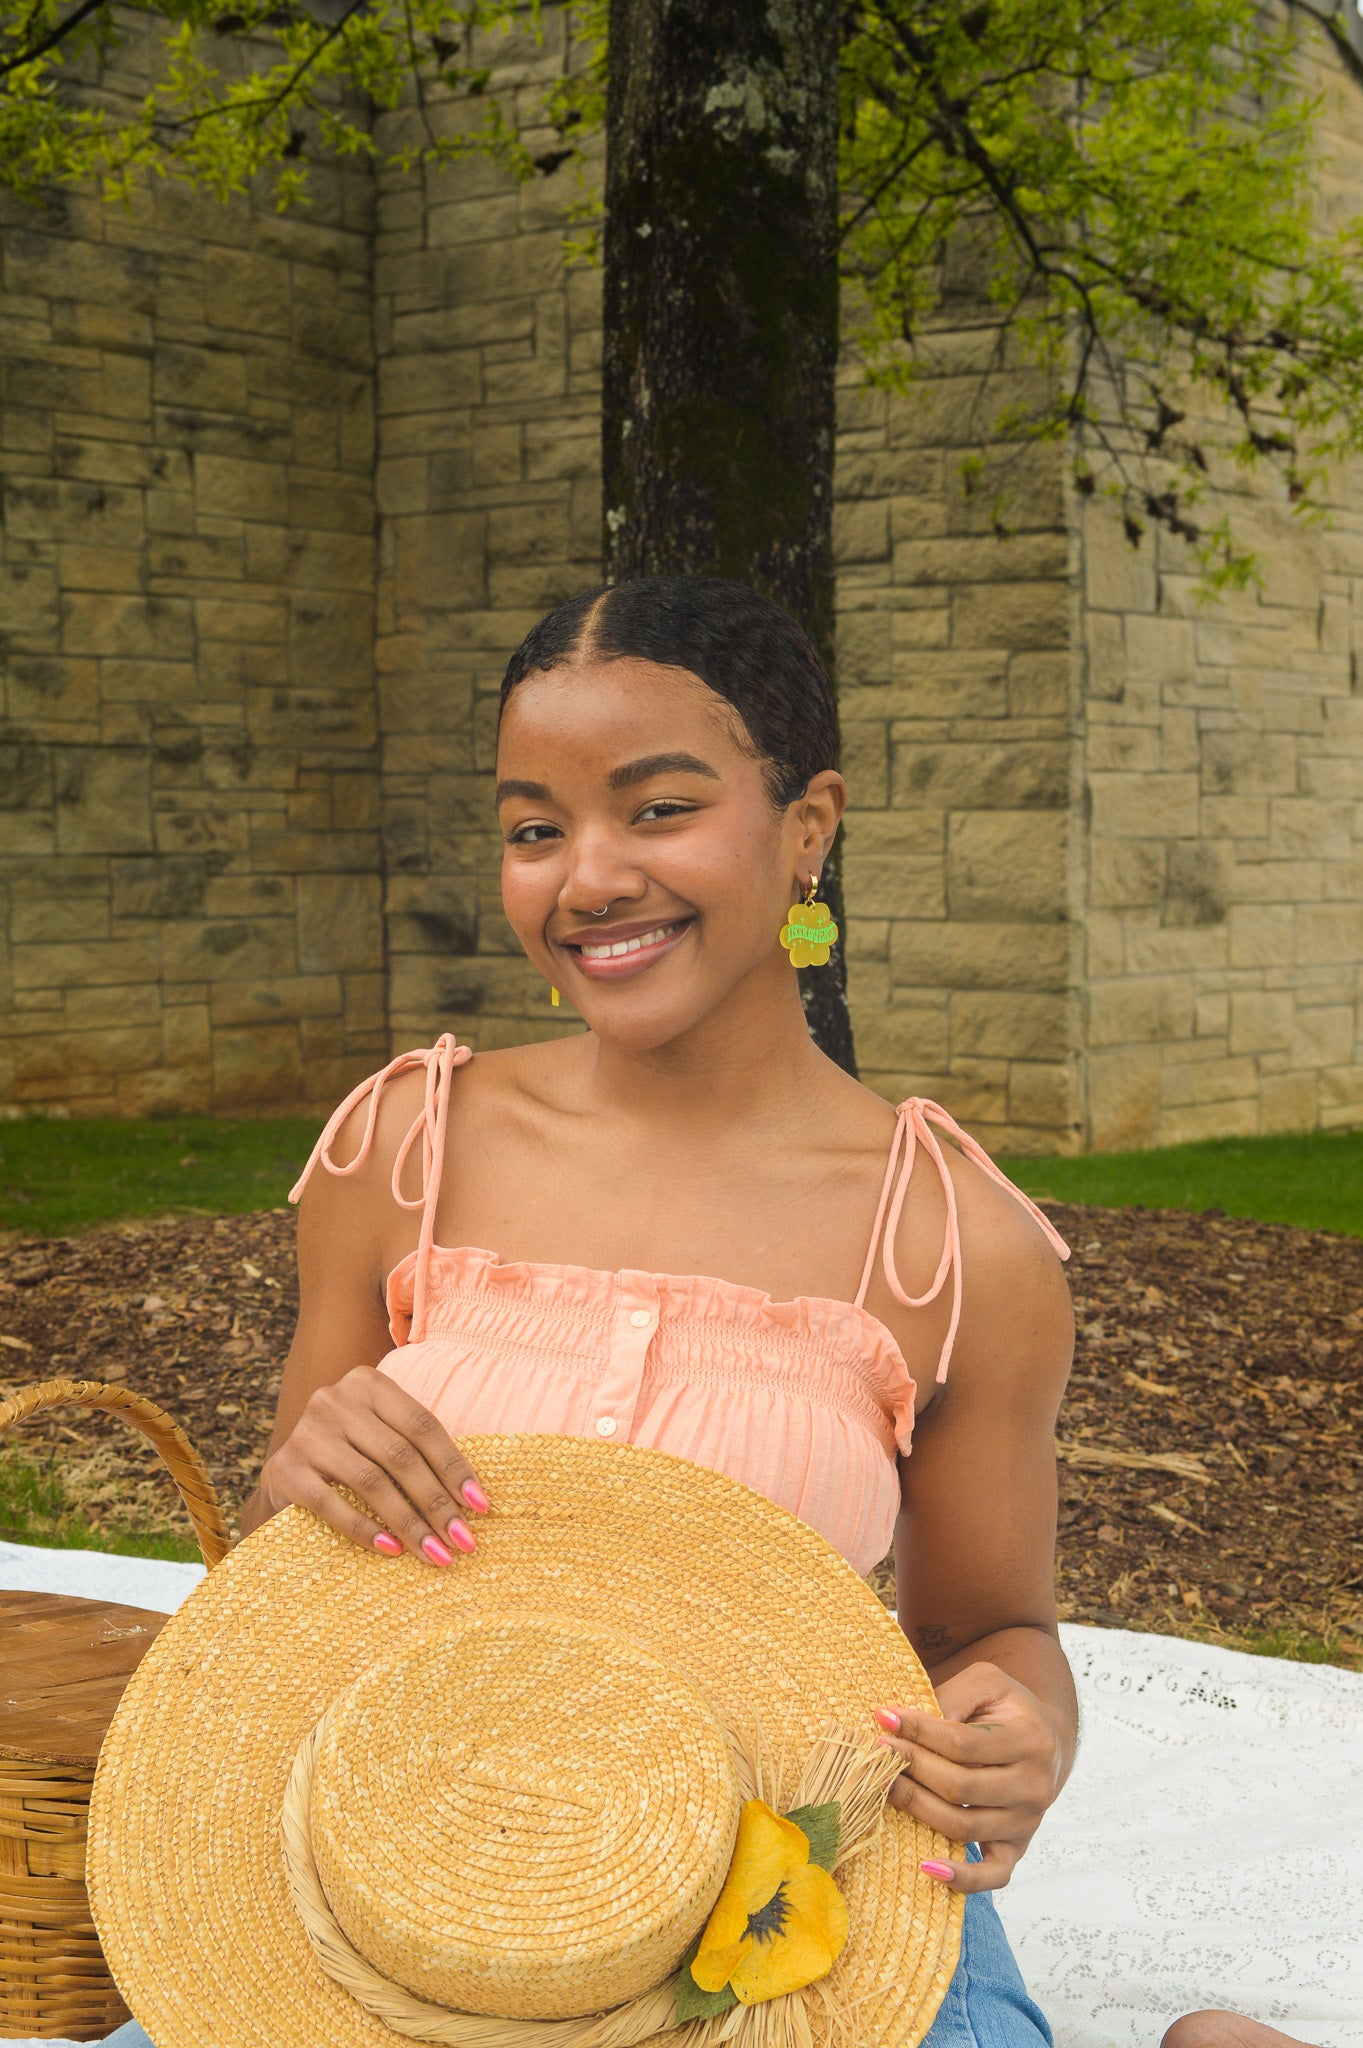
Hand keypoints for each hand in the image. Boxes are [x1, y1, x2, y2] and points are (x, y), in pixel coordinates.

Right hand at [260, 1366, 489, 1566]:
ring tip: (435, 1553)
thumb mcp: (382, 1437)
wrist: (285, 1477)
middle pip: (401, 1455)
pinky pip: (333, 1504)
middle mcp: (335, 1400)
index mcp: (368, 1384)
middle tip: (463, 1541)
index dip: (455, 1466)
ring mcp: (307, 1433)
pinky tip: (392, 1551)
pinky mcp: (285, 1469)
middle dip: (438, 1503)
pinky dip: (366, 1530)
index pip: (423, 1425)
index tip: (480, 1506)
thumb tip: (474, 1500)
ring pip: (372, 1481)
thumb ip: (417, 1451)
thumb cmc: (351, 1457)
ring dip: (410, 1524)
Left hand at [874, 1661, 1064, 1891]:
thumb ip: (952, 1696)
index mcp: (1031, 1740)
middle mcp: (1035, 1786)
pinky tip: (926, 1866)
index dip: (919, 1732)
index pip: (963, 1743)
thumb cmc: (1007, 1709)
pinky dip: (962, 1878)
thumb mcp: (987, 1684)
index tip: (882, 1719)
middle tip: (877, 1752)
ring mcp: (1027, 1823)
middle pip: (960, 1787)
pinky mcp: (1017, 1849)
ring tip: (883, 1786)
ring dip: (917, 1808)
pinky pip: (992, 1875)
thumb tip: (904, 1721)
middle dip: (911, 1768)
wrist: (1047, 1743)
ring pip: (964, 1827)